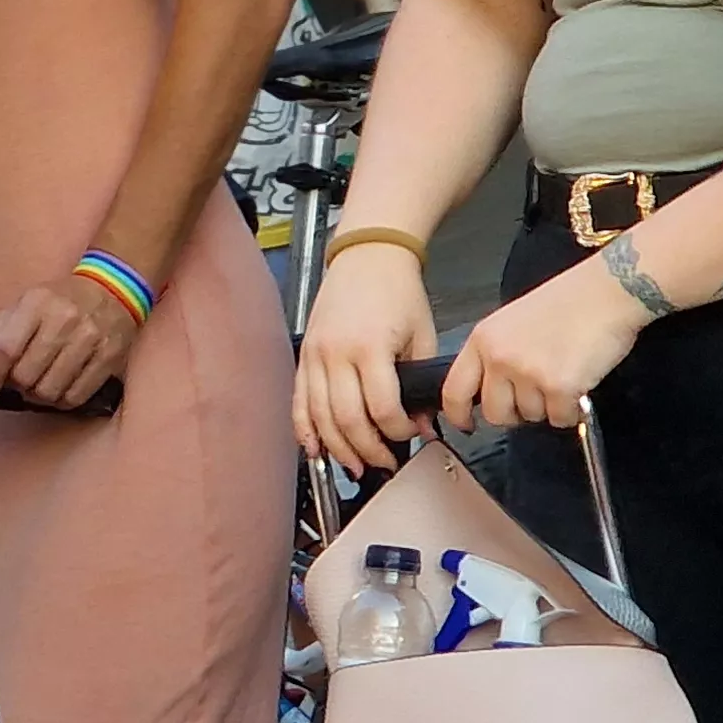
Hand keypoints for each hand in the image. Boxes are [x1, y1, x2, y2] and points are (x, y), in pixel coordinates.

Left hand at [0, 269, 140, 410]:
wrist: (112, 288)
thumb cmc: (58, 301)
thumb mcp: (23, 305)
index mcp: (36, 302)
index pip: (5, 347)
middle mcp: (64, 319)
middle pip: (26, 375)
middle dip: (17, 384)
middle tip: (21, 379)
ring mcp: (90, 339)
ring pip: (50, 390)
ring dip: (39, 395)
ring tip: (40, 384)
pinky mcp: (110, 357)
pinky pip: (77, 396)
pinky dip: (63, 400)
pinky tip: (61, 389)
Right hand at [295, 242, 439, 470]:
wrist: (367, 257)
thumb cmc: (398, 291)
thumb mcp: (423, 335)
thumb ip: (422, 382)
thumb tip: (423, 424)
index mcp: (371, 347)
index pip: (382, 408)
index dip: (399, 431)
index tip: (412, 434)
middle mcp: (336, 354)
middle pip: (347, 420)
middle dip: (368, 449)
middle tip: (385, 463)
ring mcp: (315, 356)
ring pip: (319, 417)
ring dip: (337, 448)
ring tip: (356, 466)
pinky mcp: (304, 356)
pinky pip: (299, 402)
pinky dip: (304, 430)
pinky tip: (314, 450)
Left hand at [443, 257, 647, 434]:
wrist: (607, 292)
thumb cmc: (568, 302)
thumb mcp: (512, 322)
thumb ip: (496, 353)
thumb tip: (493, 389)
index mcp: (483, 339)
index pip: (454, 390)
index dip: (457, 414)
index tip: (465, 424)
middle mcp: (499, 357)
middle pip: (495, 413)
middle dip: (515, 414)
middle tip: (535, 397)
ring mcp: (528, 373)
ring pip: (531, 416)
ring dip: (548, 407)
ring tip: (563, 375)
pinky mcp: (559, 386)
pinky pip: (560, 418)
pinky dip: (572, 410)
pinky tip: (579, 384)